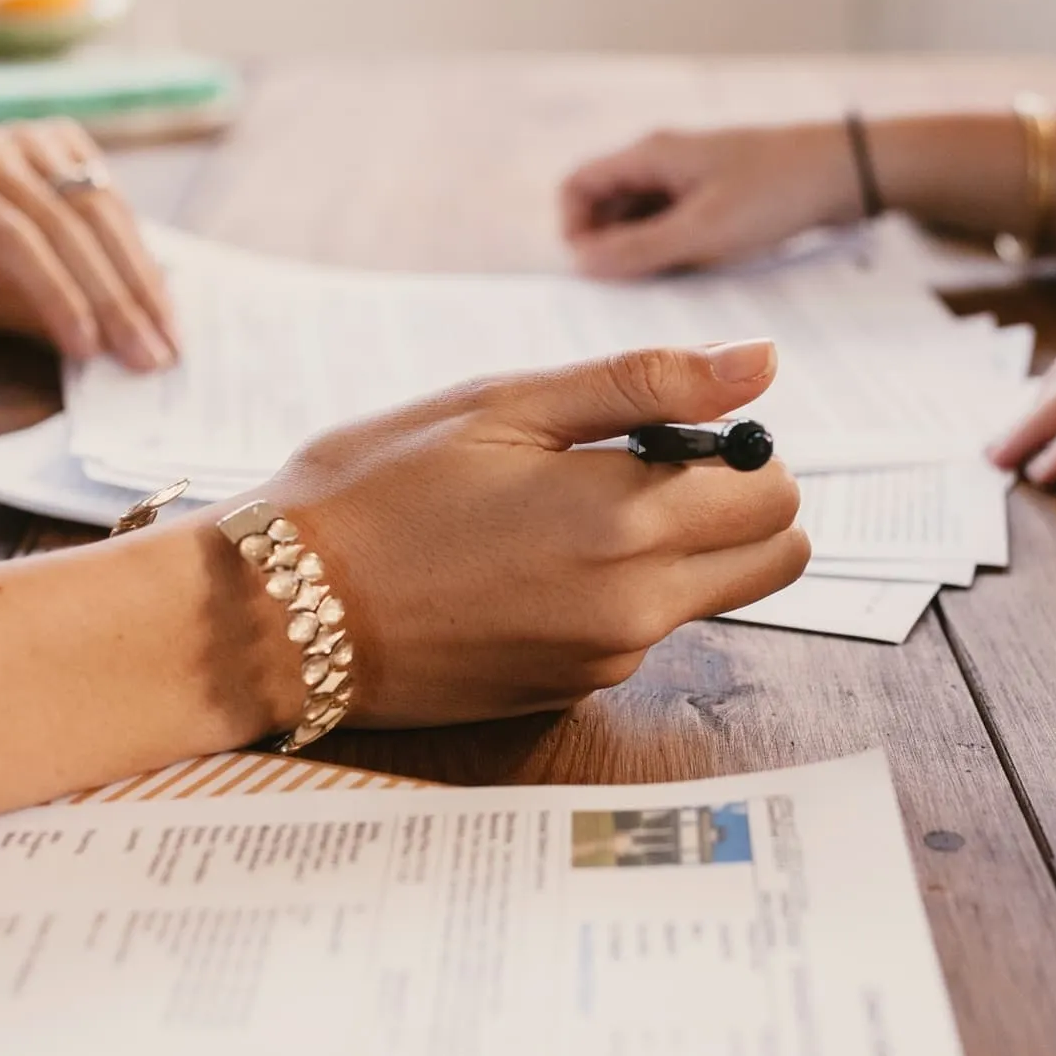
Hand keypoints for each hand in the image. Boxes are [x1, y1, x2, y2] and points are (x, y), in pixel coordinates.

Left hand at [0, 120, 177, 370]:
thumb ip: (16, 309)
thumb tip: (99, 341)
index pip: (11, 238)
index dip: (57, 294)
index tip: (92, 349)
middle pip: (66, 224)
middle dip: (114, 298)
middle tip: (150, 354)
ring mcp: (28, 137)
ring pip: (101, 209)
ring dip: (141, 279)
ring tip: (167, 333)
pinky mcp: (65, 140)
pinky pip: (115, 200)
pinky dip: (138, 252)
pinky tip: (157, 295)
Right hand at [256, 338, 809, 727]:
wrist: (278, 614)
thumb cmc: (378, 487)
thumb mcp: (505, 404)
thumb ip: (646, 384)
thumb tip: (763, 363)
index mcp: (626, 522)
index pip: (776, 494)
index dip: (741, 448)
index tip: (672, 429)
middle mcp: (635, 607)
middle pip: (774, 557)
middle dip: (738, 504)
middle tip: (643, 467)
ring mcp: (605, 660)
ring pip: (711, 595)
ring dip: (678, 548)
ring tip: (560, 512)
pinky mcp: (571, 691)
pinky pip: (643, 632)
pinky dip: (619, 592)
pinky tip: (525, 565)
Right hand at [561, 123, 857, 277]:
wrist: (846, 174)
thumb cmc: (776, 193)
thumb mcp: (701, 231)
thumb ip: (638, 250)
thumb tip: (581, 265)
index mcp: (650, 155)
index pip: (579, 186)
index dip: (574, 229)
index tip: (593, 270)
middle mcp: (662, 163)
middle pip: (607, 207)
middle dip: (612, 248)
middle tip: (636, 289)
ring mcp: (689, 180)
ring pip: (642, 222)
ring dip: (646, 254)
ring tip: (674, 281)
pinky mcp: (714, 199)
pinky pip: (675, 228)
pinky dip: (676, 252)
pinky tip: (699, 274)